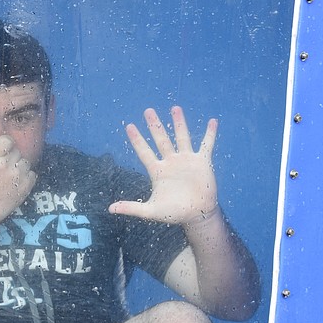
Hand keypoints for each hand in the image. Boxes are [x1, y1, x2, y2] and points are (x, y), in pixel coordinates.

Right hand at [0, 135, 36, 225]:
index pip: (7, 140)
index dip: (6, 144)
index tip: (3, 150)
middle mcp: (5, 165)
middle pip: (16, 151)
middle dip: (11, 157)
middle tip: (3, 167)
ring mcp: (17, 176)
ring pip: (25, 161)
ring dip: (19, 166)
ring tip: (10, 176)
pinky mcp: (26, 186)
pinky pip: (32, 173)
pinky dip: (26, 177)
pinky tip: (16, 182)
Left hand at [109, 106, 217, 223]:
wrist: (197, 215)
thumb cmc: (174, 213)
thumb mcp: (151, 211)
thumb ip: (132, 208)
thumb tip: (110, 209)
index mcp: (158, 171)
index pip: (144, 152)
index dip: (137, 139)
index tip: (129, 126)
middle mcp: (171, 162)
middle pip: (161, 139)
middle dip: (155, 125)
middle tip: (148, 111)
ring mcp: (186, 160)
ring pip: (181, 137)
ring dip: (179, 123)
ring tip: (175, 108)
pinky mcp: (202, 162)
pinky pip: (206, 145)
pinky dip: (210, 134)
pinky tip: (212, 122)